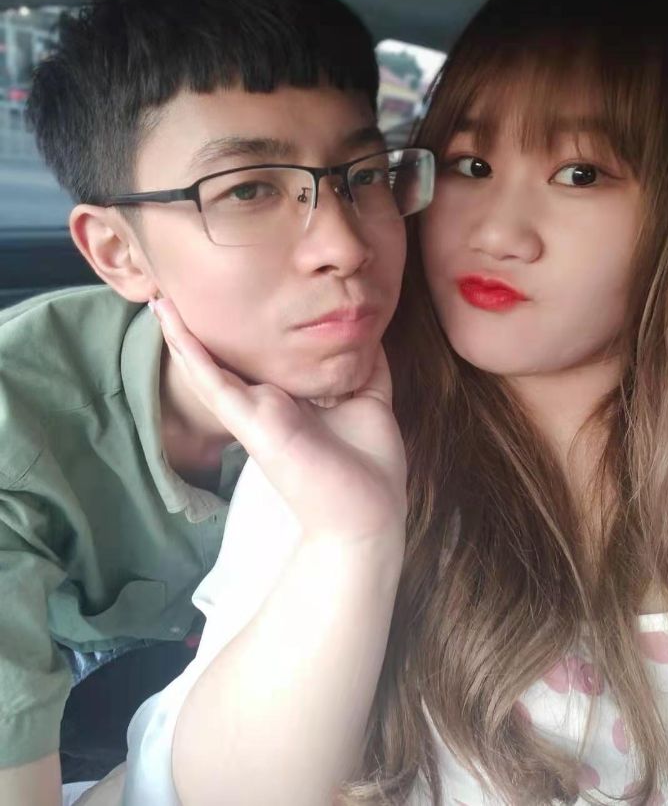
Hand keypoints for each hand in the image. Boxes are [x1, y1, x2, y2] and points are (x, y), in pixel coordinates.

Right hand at [152, 299, 406, 543]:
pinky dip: (188, 349)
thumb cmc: (368, 469)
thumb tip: (369, 333)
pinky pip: (211, 378)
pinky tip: (168, 320)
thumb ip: (366, 369)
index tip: (238, 296)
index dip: (249, 332)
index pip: (265, 359)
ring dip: (183, 333)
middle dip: (207, 328)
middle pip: (233, 359)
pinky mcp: (250, 419)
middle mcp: (269, 402)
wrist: (365, 515)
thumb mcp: (369, 404)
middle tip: (182, 290)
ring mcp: (255, 410)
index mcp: (294, 399)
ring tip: (160, 299)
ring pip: (211, 366)